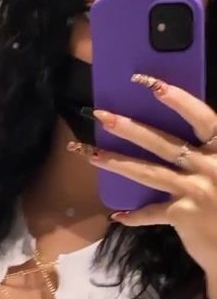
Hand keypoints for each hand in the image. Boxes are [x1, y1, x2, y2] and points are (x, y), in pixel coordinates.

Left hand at [90, 74, 216, 279]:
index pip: (199, 116)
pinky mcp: (183, 216)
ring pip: (149, 173)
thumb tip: (186, 138)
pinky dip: (135, 216)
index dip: (175, 98)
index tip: (147, 82)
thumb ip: (210, 146)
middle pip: (162, 142)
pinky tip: (117, 216)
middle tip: (101, 115)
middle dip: (129, 128)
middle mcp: (208, 165)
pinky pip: (152, 213)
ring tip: (92, 155)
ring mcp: (194, 190)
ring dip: (118, 163)